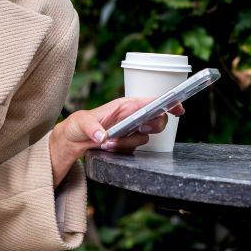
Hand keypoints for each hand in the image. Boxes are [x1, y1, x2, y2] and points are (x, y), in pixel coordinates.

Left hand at [49, 96, 184, 185]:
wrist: (72, 141)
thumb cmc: (77, 125)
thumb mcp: (81, 123)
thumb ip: (92, 127)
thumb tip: (103, 136)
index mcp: (125, 105)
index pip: (152, 101)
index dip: (168, 103)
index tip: (178, 108)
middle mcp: (131, 116)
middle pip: (156, 120)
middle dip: (152, 126)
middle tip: (141, 129)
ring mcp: (130, 130)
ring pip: (144, 138)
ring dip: (129, 142)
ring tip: (108, 142)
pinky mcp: (127, 143)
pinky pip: (134, 148)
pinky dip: (122, 149)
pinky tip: (108, 147)